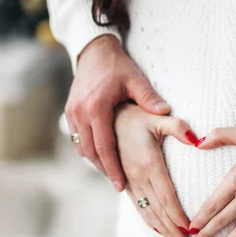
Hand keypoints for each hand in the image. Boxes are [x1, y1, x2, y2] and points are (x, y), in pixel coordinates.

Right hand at [65, 35, 170, 191]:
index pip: (104, 147)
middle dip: (105, 170)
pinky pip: (78, 138)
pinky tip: (101, 156)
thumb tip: (166, 112)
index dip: (113, 168)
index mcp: (96, 108)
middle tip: (119, 185)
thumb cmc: (118, 66)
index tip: (121, 185)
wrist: (94, 51)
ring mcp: (72, 113)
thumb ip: (149, 98)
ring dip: (96, 161)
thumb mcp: (135, 79)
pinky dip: (89, 149)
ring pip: (83, 147)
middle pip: (91, 151)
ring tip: (112, 174)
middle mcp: (80, 113)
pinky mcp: (69, 112)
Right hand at [114, 103, 197, 236]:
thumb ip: (178, 127)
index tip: (191, 230)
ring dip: (162, 229)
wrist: (107, 116)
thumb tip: (197, 139)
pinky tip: (159, 230)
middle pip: (158, 210)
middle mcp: (137, 176)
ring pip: (147, 212)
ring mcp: (128, 181)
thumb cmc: (137, 115)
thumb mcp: (158, 117)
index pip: (167, 197)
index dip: (178, 216)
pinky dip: (149, 221)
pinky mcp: (124, 182)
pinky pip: (137, 206)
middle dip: (173, 229)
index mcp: (148, 163)